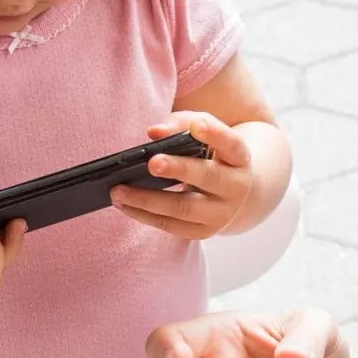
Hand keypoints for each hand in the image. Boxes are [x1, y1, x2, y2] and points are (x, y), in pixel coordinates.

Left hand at [112, 112, 256, 238]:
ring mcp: (222, 214)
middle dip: (179, 169)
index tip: (197, 126)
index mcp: (239, 158)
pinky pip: (171, 226)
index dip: (215, 134)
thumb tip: (154, 133)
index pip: (231, 144)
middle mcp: (236, 187)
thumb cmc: (211, 155)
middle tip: (152, 162)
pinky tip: (124, 204)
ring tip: (118, 190)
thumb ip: (181, 125)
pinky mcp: (204, 232)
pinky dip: (144, 215)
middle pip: (208, 177)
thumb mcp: (203, 135)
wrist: (234, 193)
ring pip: (183, 207)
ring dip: (147, 199)